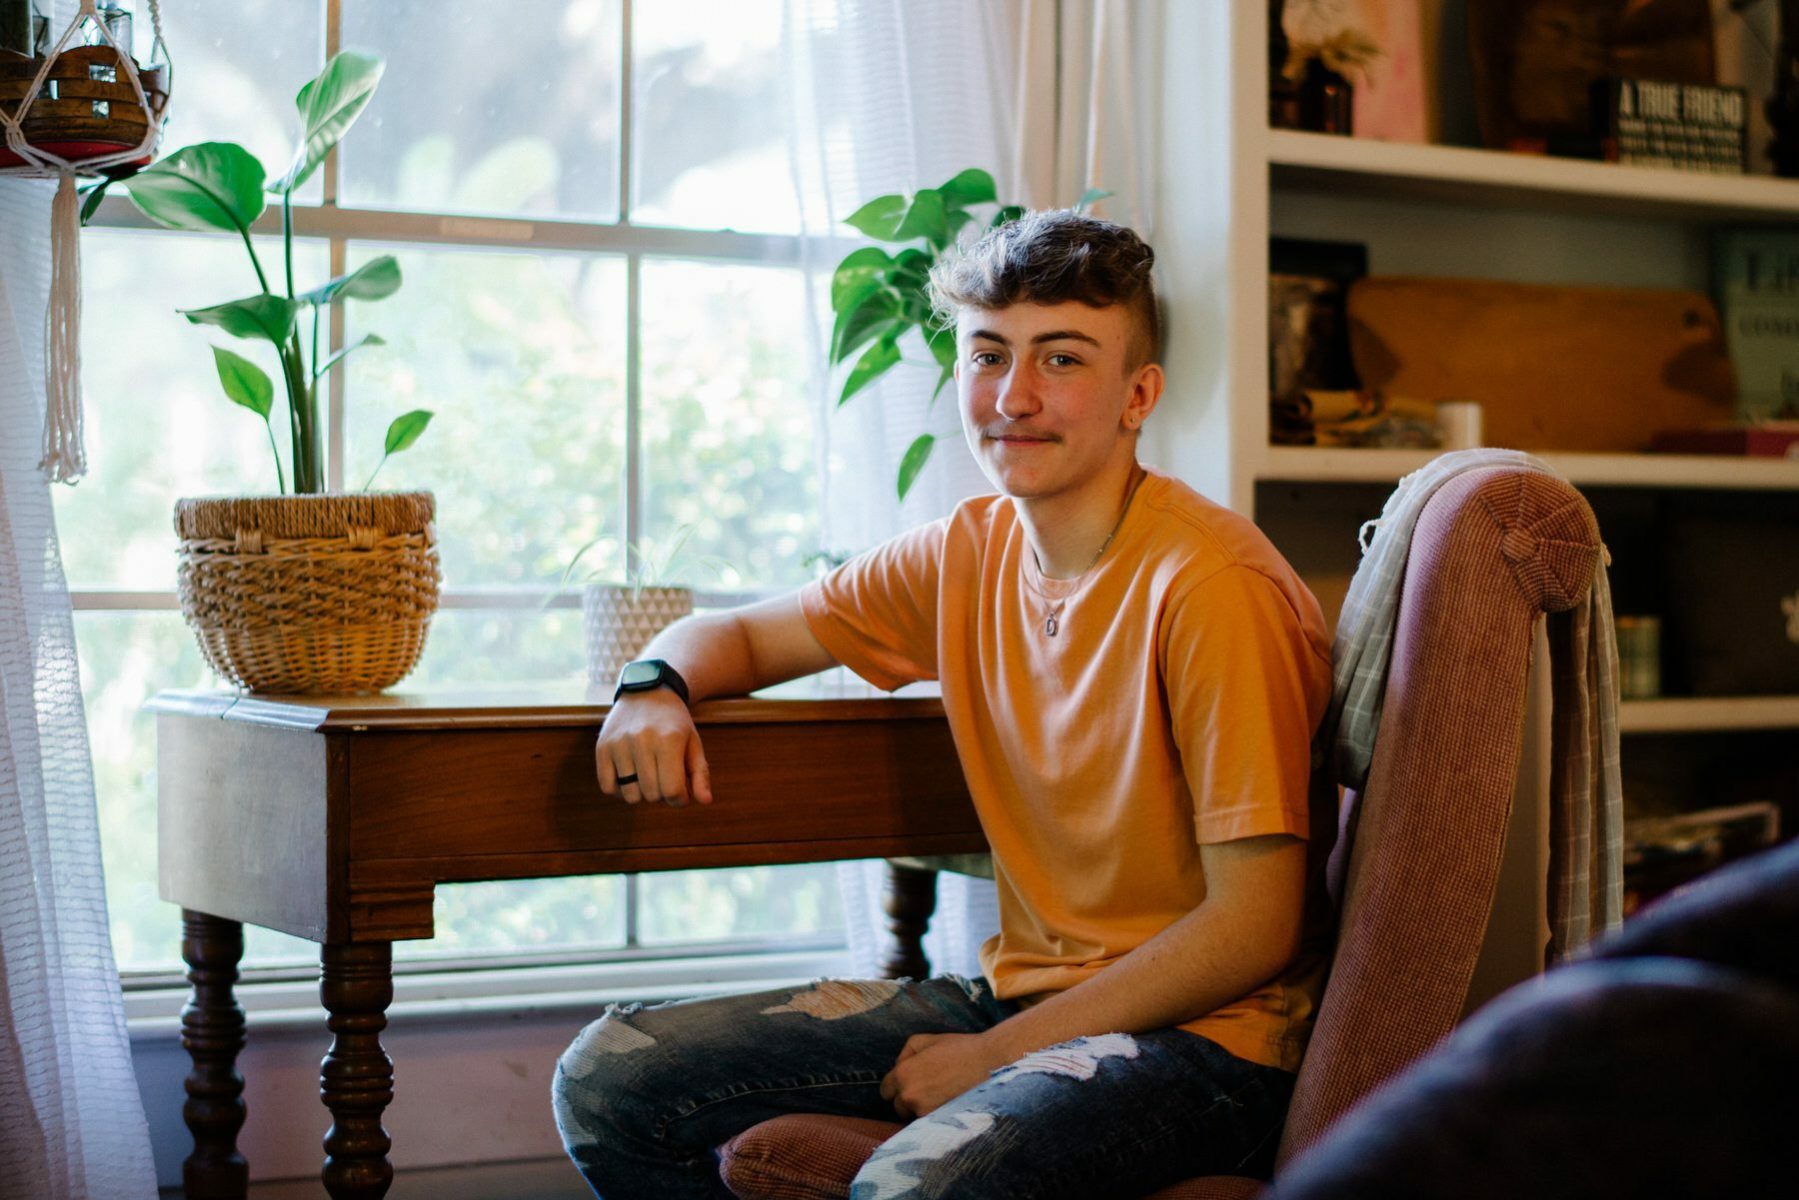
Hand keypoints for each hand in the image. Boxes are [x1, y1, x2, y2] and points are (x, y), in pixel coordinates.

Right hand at [595, 689, 711, 806]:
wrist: (647, 692)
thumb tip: (705, 801)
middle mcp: (641, 741)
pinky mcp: (602, 747)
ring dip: (641, 793)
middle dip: (662, 794)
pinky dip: (619, 790)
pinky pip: (607, 787)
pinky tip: (630, 776)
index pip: (672, 791)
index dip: (680, 799)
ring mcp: (619, 744)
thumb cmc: (674, 723)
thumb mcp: (693, 743)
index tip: (682, 792)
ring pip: (630, 795)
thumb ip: (701, 773)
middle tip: (665, 778)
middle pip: (651, 795)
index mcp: (668, 740)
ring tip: (648, 775)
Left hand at [879, 1032, 1009, 1119]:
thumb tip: (900, 1066)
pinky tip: (950, 1104)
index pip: (885, 1091)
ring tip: (943, 1096)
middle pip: (898, 1107)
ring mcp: (925, 1113)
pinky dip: (937, 1117)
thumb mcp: (928, 1039)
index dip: (896, 1086)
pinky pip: (930, 1124)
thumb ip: (907, 1052)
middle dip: (908, 1100)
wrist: (992, 1064)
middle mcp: (910, 1097)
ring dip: (923, 1110)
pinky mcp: (941, 1124)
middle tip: (929, 1089)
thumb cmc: (961, 1049)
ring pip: (915, 1117)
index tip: (910, 1083)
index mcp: (903, 1075)